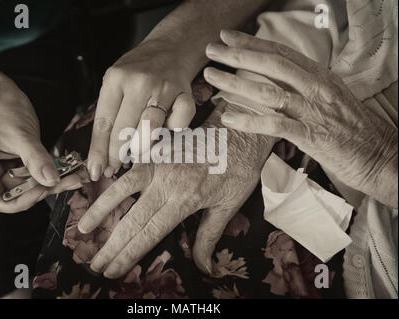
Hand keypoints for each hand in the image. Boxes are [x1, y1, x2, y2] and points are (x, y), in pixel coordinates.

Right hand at [0, 76, 82, 212]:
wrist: (1, 94)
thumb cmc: (2, 108)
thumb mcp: (20, 134)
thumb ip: (36, 159)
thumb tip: (52, 180)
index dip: (22, 200)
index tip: (44, 189)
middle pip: (16, 196)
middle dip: (43, 190)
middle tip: (70, 181)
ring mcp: (1, 171)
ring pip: (28, 188)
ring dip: (52, 184)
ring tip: (74, 176)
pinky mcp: (15, 166)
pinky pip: (34, 177)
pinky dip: (50, 175)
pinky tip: (68, 171)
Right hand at [78, 105, 274, 277]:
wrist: (242, 127)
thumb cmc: (240, 167)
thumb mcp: (229, 205)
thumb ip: (209, 236)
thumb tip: (204, 268)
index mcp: (184, 201)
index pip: (149, 235)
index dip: (128, 255)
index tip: (112, 270)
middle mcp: (166, 184)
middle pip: (132, 221)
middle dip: (111, 245)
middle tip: (94, 264)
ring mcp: (158, 164)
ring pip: (122, 190)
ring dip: (101, 211)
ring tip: (83, 229)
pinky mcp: (157, 149)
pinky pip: (129, 165)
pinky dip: (113, 178)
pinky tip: (98, 188)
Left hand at [87, 39, 196, 180]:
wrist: (170, 49)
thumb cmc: (138, 72)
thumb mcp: (115, 83)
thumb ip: (110, 112)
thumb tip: (102, 156)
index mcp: (116, 79)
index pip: (104, 122)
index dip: (99, 151)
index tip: (95, 170)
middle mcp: (139, 82)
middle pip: (124, 130)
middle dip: (117, 155)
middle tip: (114, 168)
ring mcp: (164, 87)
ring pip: (150, 129)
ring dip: (142, 148)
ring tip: (137, 152)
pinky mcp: (185, 94)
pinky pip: (179, 123)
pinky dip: (173, 131)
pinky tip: (167, 129)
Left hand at [204, 30, 397, 207]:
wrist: (380, 154)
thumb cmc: (352, 128)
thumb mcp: (331, 97)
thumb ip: (305, 86)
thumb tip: (277, 80)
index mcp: (320, 76)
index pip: (281, 53)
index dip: (252, 42)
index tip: (227, 36)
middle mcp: (316, 88)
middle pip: (271, 65)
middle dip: (237, 55)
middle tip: (211, 49)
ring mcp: (313, 111)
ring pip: (269, 91)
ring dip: (236, 82)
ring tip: (211, 76)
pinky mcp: (312, 136)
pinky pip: (275, 125)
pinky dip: (250, 120)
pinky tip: (228, 117)